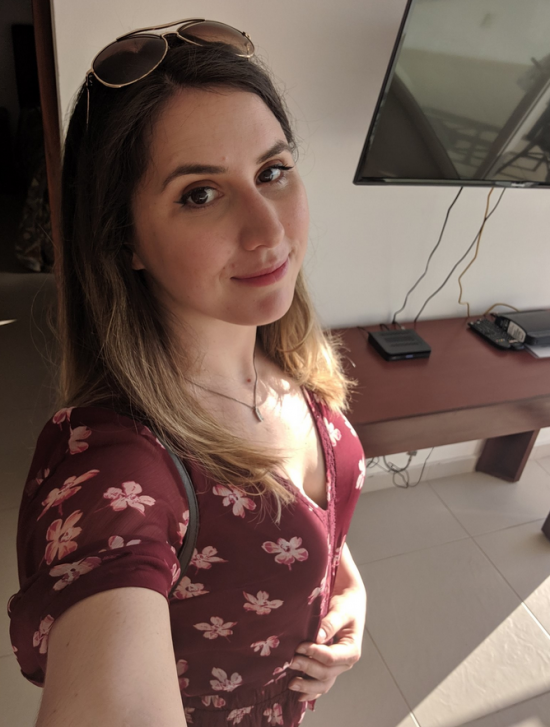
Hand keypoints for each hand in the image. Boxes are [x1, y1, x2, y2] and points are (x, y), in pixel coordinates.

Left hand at [288, 586, 364, 701]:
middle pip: (326, 673)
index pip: (331, 658)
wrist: (348, 601)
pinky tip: (298, 695)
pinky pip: (320, 683)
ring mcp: (336, 667)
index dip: (315, 654)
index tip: (300, 646)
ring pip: (323, 684)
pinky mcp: (327, 667)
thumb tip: (318, 637)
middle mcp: (344, 662)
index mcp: (351, 649)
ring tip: (291, 684)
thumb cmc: (346, 604)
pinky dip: (310, 691)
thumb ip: (330, 623)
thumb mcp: (341, 610)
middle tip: (290, 661)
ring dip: (307, 686)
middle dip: (307, 668)